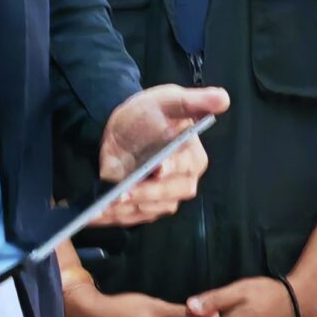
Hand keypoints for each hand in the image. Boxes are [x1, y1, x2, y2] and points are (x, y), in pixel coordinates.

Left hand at [96, 84, 229, 226]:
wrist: (123, 125)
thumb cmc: (151, 112)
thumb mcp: (170, 101)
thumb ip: (194, 101)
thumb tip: (223, 98)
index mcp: (192, 159)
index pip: (184, 169)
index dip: (172, 169)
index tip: (159, 168)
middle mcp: (181, 184)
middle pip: (167, 196)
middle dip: (145, 195)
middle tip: (123, 192)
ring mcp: (161, 199)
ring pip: (147, 211)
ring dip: (124, 210)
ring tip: (104, 207)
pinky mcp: (141, 207)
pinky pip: (128, 217)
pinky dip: (112, 217)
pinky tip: (94, 215)